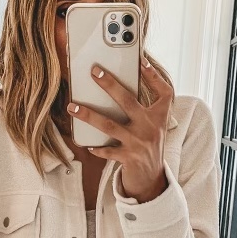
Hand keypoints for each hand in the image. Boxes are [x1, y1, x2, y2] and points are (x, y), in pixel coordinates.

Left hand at [66, 56, 172, 202]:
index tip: (141, 60)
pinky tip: (85, 143)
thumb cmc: (149, 143)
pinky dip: (95, 147)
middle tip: (94, 72)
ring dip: (88, 115)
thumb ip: (147, 105)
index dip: (154, 76)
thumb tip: (125, 82)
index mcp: (159, 116)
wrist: (152, 177)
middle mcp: (150, 128)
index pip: (164, 92)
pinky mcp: (128, 158)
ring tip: (72, 107)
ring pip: (109, 125)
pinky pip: (107, 150)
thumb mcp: (155, 124)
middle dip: (110, 85)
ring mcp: (138, 143)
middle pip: (128, 101)